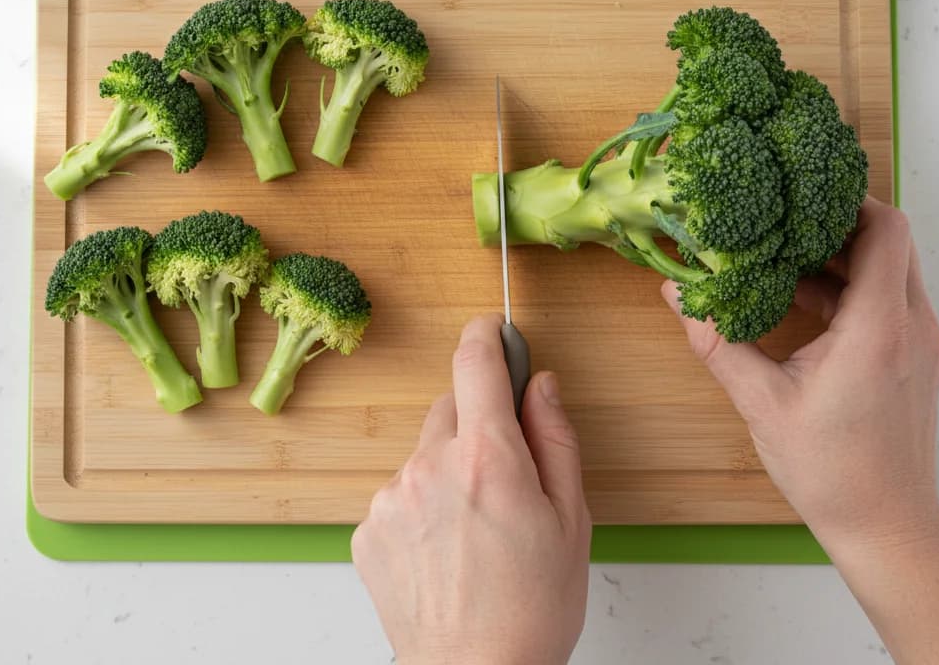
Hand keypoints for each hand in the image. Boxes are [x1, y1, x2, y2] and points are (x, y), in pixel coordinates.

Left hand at [352, 313, 591, 664]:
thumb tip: (541, 384)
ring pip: (425, 452)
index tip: (494, 330)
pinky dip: (421, 502)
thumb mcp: (570, 518)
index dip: (486, 334)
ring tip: (475, 527)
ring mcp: (392, 497)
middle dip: (478, 422)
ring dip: (448, 467)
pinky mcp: (368, 527)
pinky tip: (445, 547)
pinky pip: (400, 490)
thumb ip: (555, 437)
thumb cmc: (532, 608)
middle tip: (504, 473)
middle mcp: (430, 466)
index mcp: (487, 457)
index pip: (475, 361)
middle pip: (451, 406)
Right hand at [665, 197, 938, 662]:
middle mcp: (910, 326)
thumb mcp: (760, 401)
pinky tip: (800, 299)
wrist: (886, 526)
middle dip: (837, 223)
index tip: (801, 194)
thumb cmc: (831, 471)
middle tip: (783, 218)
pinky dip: (848, 287)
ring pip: (888, 269)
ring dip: (840, 256)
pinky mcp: (914, 356)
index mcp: (877, 329)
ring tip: (783, 255)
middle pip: (888, 241)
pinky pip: (886, 299)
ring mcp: (919, 341)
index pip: (885, 231)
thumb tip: (675, 294)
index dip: (848, 200)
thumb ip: (716, 341)